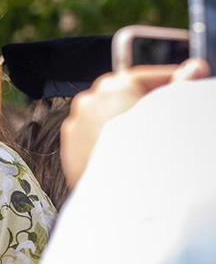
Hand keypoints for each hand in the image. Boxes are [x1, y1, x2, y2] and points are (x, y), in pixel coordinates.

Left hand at [61, 59, 209, 186]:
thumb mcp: (172, 112)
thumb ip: (182, 85)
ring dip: (124, 123)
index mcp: (114, 86)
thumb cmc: (149, 152)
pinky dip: (108, 142)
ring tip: (147, 139)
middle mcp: (88, 101)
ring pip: (105, 117)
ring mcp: (74, 126)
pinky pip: (93, 140)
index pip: (145, 77)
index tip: (186, 84)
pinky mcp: (68, 150)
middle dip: (145, 103)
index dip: (170, 80)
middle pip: (122, 96)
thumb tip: (194, 67)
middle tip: (168, 114)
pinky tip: (128, 155)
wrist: (121, 196)